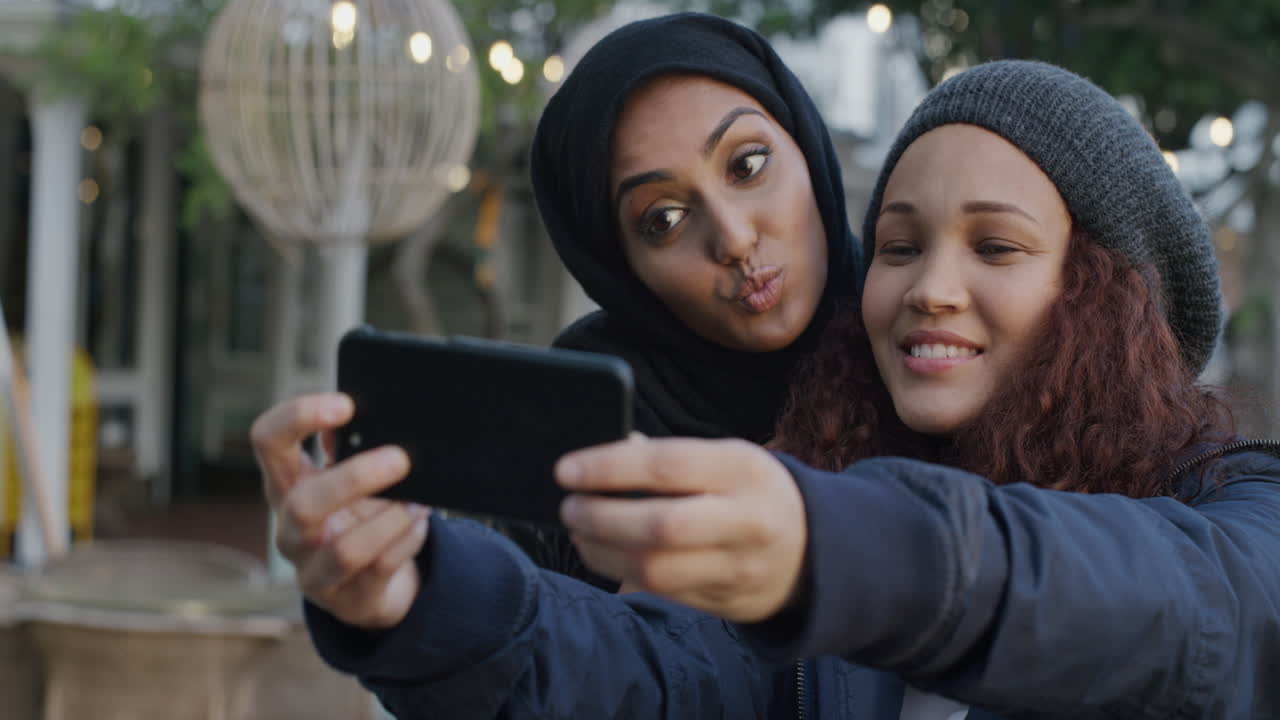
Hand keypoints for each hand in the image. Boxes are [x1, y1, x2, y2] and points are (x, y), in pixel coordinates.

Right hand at [251, 392, 428, 628]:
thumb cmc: (359, 516)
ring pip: (345, 551)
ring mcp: (314, 572)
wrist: (373, 585)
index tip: (346, 405)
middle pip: (303, 505)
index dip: (297, 417)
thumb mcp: (350, 480)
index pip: (267, 441)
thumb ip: (350, 447)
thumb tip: (360, 417)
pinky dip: (406, 541)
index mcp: (287, 485)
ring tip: (419, 503)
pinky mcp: (347, 601)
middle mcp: (291, 530)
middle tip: (400, 459)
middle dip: (355, 480)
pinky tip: (419, 523)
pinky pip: (379, 570)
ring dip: (390, 521)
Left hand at [555, 436, 807, 622]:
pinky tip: (602, 552)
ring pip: (656, 569)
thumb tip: (603, 457)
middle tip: (569, 506)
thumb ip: (670, 457)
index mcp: (744, 469)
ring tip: (579, 530)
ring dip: (603, 551)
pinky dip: (620, 571)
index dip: (609, 468)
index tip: (566, 470)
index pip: (667, 465)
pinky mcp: (726, 603)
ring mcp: (738, 567)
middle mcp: (746, 520)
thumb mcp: (727, 458)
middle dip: (601, 517)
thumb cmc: (749, 491)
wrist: (814, 549)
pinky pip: (662, 592)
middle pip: (660, 525)